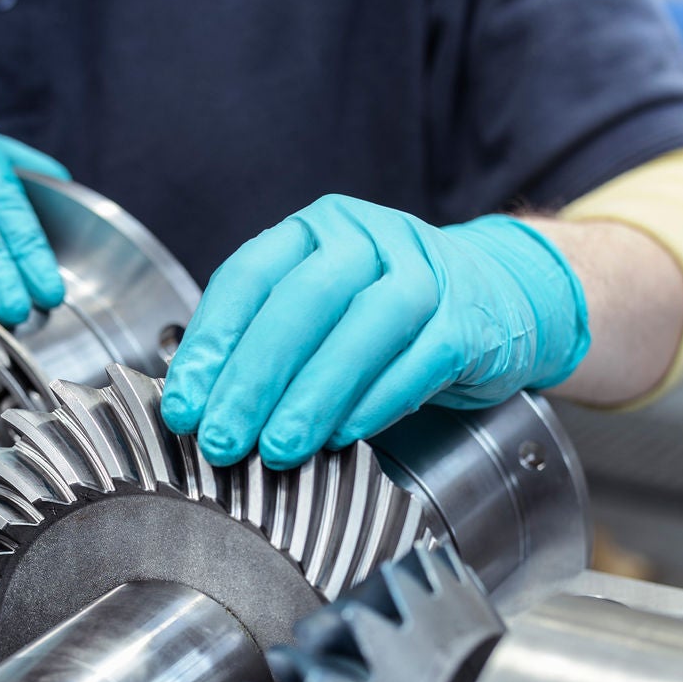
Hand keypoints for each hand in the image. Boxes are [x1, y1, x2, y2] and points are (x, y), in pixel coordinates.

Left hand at [159, 196, 589, 467]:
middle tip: (223, 438)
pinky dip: (377, 400)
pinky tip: (343, 436)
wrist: (499, 299)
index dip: (212, 344)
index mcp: (316, 232)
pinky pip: (421, 360)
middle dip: (254, 377)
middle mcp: (368, 239)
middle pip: (302, 301)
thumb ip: (265, 347)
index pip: (249, 278)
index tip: (184, 406)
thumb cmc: (390, 317)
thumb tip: (199, 410)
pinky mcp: (470, 321)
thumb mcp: (322, 315)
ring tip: (278, 449)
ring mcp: (424, 274)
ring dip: (313, 395)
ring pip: (362, 328)